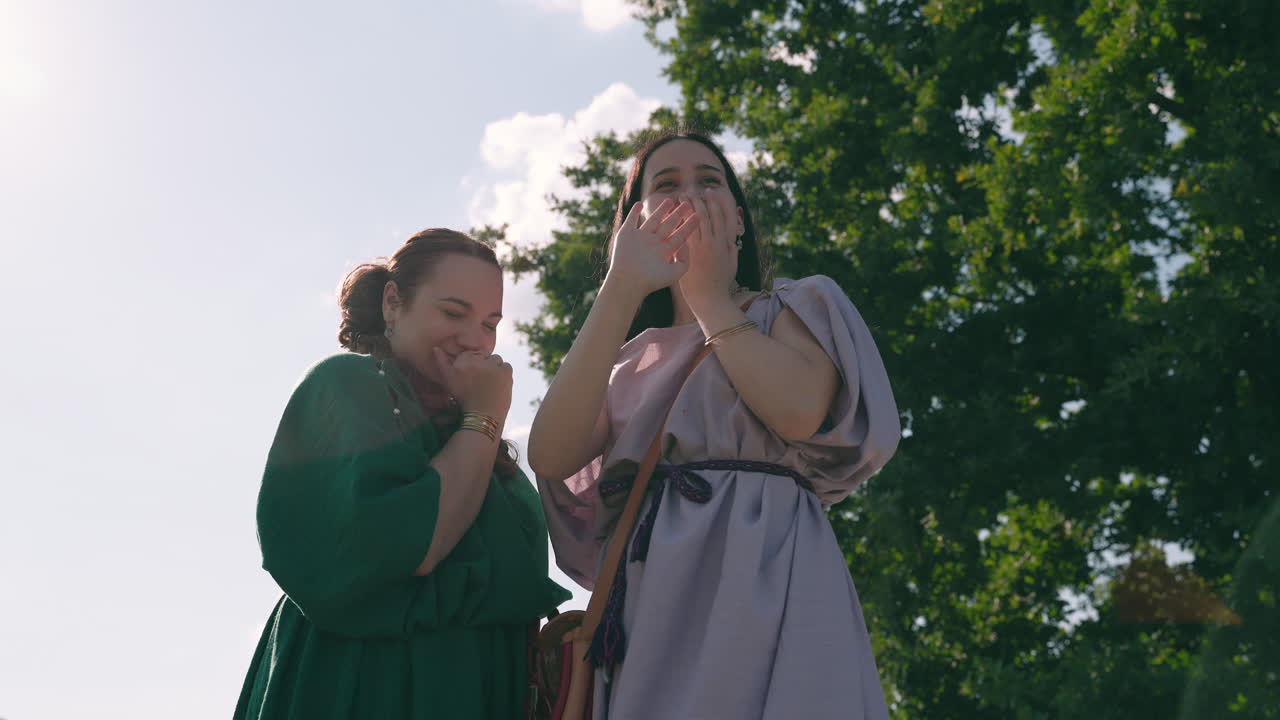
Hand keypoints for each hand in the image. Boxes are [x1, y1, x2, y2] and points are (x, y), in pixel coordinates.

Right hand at [432, 347, 512, 419]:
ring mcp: (494, 366)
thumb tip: (436, 348)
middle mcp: (480, 360)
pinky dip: (504, 372)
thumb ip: (442, 363)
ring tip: (491, 381)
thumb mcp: (448, 380)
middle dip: (485, 364)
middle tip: (483, 379)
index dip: (475, 362)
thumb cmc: (463, 398)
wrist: (482, 415)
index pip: (473, 352)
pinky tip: (499, 382)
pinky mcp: (506, 373)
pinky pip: (507, 366)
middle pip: (486, 355)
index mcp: (465, 360)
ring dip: (495, 367)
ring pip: (497, 360)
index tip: (474, 374)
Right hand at [603, 197, 700, 300]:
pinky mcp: (626, 235)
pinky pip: (631, 220)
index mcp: (665, 251)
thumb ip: (684, 259)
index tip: (698, 216)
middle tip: (688, 204)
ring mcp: (640, 238)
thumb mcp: (675, 272)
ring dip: (661, 210)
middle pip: (669, 225)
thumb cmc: (652, 280)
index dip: (689, 226)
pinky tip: (639, 204)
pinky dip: (634, 212)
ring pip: (653, 220)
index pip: (680, 235)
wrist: (629, 282)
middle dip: (678, 215)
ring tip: (670, 200)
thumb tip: (686, 244)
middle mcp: (654, 243)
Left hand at [678, 190, 740, 314]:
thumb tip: (732, 238)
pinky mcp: (688, 254)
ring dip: (687, 208)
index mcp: (724, 243)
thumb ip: (731, 249)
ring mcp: (700, 247)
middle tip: (691, 192)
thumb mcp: (732, 264)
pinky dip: (678, 222)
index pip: (720, 216)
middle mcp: (713, 242)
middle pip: (705, 216)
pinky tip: (672, 214)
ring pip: (693, 222)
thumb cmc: (721, 283)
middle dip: (698, 201)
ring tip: (680, 198)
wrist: (709, 298)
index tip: (709, 193)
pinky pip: (682, 234)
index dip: (714, 203)